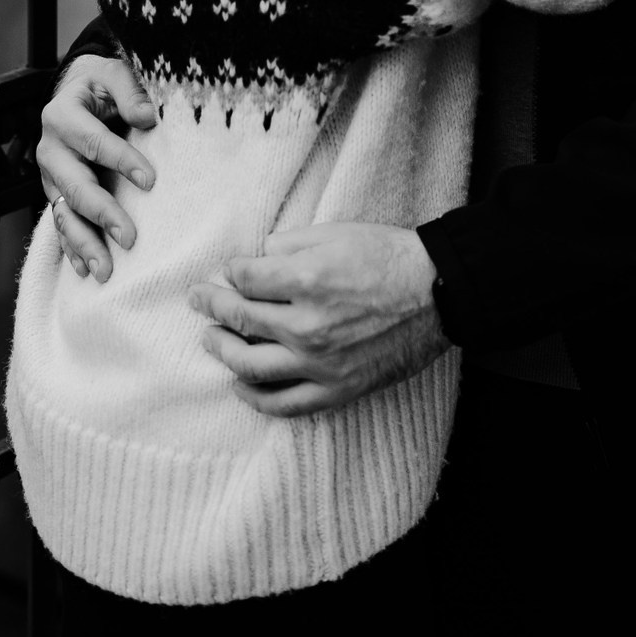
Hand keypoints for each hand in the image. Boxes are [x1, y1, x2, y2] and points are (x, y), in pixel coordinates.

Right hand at [36, 54, 155, 282]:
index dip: (121, 160)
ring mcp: (50, 176)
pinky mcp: (55, 194)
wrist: (77, 90)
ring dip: (84, 243)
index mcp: (62, 114)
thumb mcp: (113, 73)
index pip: (93, 142)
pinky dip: (72, 249)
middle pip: (75, 186)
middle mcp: (50, 148)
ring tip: (105, 271)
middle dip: (102, 213)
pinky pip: (61, 225)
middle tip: (130, 238)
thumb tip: (146, 117)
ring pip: (64, 214)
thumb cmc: (102, 84)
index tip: (151, 181)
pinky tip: (85, 271)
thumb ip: (129, 91)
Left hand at [189, 223, 445, 416]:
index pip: (245, 278)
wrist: (437, 295)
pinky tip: (240, 384)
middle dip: (211, 306)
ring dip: (223, 351)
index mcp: (306, 280)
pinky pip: (284, 404)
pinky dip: (255, 398)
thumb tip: (257, 257)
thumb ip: (289, 243)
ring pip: (251, 367)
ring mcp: (320, 364)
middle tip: (198, 300)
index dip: (229, 271)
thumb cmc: (387, 256)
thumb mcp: (336, 232)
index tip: (225, 270)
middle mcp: (307, 326)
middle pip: (240, 319)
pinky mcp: (336, 390)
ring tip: (210, 340)